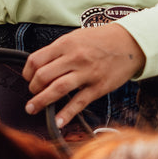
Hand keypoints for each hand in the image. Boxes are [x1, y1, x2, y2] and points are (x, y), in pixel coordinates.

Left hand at [22, 23, 145, 127]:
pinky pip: (79, 103)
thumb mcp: (76, 37)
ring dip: (41, 101)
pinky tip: (57, 121)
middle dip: (33, 88)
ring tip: (32, 108)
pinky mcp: (98, 87)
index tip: (28, 78)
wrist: (130, 42)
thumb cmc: (102, 39)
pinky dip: (66, 114)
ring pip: (57, 89)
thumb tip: (41, 65)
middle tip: (33, 93)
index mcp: (66, 44)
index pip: (36, 60)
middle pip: (43, 76)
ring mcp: (86, 73)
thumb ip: (59, 50)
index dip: (27, 72)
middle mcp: (74, 58)